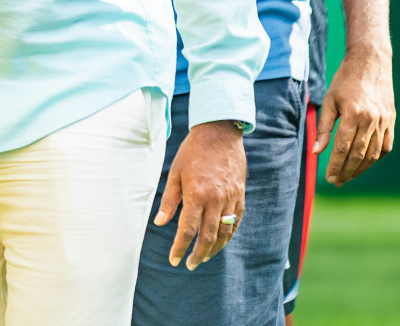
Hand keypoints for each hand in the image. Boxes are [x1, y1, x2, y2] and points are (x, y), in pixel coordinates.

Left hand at [154, 120, 245, 270]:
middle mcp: (215, 200)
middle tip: (190, 264)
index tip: (175, 260)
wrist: (219, 134)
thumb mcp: (175, 173)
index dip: (180, 247)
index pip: (188, 230)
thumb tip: (159, 223)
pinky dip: (229, 235)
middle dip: (198, 254)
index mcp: (196, 195)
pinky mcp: (240, 195)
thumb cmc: (192, 152)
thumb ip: (169, 201)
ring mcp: (231, 199)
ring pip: (224, 232)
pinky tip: (221, 241)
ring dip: (214, 248)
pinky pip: (236, 221)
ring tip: (204, 257)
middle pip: (208, 236)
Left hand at [315, 48, 394, 184]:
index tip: (329, 177)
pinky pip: (386, 146)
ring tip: (348, 176)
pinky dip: (376, 157)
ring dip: (361, 168)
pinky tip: (366, 163)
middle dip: (347, 171)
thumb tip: (316, 151)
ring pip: (374, 153)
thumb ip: (324, 127)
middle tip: (337, 182)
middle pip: (359, 154)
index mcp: (354, 114)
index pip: (343, 148)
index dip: (336, 165)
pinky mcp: (391, 121)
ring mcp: (384, 122)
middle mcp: (371, 120)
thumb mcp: (329, 101)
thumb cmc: (344, 81)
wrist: (370, 64)